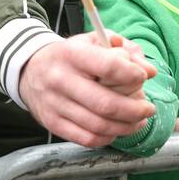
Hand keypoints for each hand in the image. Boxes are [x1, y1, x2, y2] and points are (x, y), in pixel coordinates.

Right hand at [19, 31, 157, 148]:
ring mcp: (55, 104)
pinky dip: (107, 138)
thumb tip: (149, 71)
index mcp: (72, 54)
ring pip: (98, 125)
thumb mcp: (95, 41)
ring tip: (138, 121)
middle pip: (106, 103)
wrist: (30, 69)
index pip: (109, 67)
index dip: (133, 75)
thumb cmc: (71, 55)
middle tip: (148, 108)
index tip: (143, 77)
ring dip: (126, 127)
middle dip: (135, 110)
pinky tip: (117, 130)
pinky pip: (86, 139)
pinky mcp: (52, 123)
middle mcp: (61, 80)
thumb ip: (125, 50)